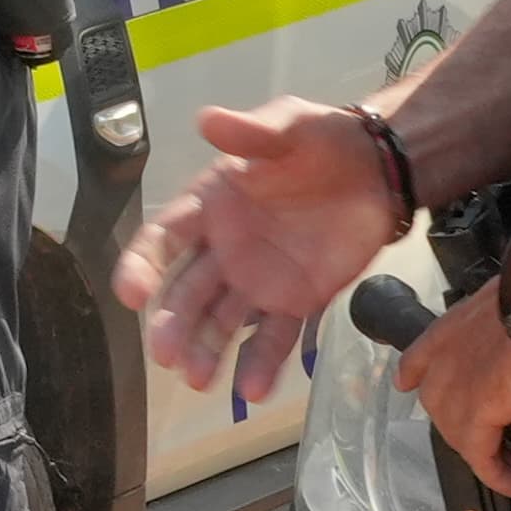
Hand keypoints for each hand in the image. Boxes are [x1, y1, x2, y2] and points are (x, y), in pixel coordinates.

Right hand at [119, 99, 406, 411]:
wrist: (381, 169)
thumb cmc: (324, 141)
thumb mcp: (289, 126)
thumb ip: (251, 133)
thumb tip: (207, 119)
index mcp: (212, 205)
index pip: (164, 237)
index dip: (143, 264)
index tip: (130, 293)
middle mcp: (225, 249)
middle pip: (188, 291)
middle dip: (173, 323)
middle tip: (166, 355)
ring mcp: (259, 280)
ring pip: (222, 321)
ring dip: (207, 351)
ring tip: (199, 381)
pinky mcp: (297, 302)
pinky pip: (274, 336)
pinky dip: (261, 363)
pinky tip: (252, 390)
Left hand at [391, 279, 510, 501]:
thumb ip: (506, 318)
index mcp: (453, 325)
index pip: (416, 359)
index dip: (415, 377)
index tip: (412, 386)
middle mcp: (445, 355)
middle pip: (438, 406)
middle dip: (464, 427)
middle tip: (496, 440)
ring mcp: (456, 383)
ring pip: (456, 434)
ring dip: (483, 456)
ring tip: (510, 468)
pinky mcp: (479, 409)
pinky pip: (479, 454)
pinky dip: (496, 473)